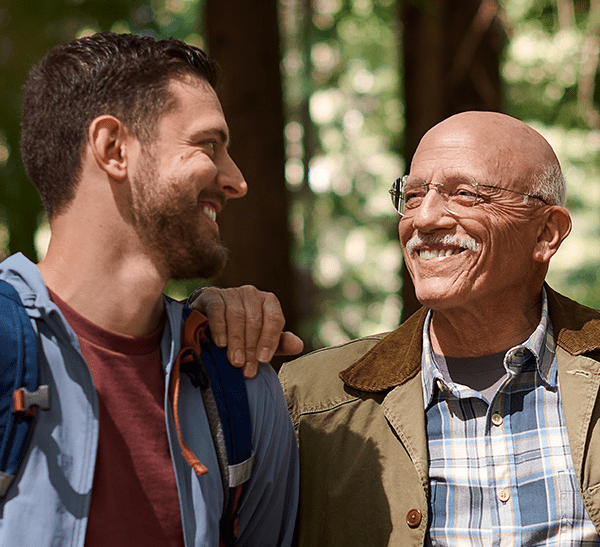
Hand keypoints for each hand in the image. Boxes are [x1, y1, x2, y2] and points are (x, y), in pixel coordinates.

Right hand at [189, 286, 303, 377]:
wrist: (207, 320)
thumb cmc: (241, 332)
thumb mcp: (261, 339)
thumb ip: (279, 343)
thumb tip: (298, 346)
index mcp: (268, 302)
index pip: (274, 318)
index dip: (270, 340)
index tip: (264, 360)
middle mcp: (252, 294)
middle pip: (255, 320)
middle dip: (251, 348)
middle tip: (247, 369)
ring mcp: (231, 292)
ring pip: (237, 316)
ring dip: (236, 341)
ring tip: (236, 361)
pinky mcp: (211, 295)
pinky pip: (217, 309)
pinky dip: (219, 327)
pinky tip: (220, 343)